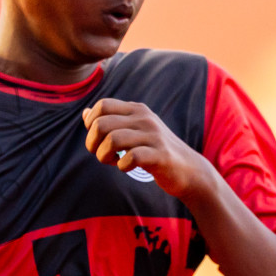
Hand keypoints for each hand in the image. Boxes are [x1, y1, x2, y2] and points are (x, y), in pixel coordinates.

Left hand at [83, 98, 212, 199]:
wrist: (189, 170)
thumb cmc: (155, 151)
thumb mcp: (134, 131)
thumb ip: (111, 121)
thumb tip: (86, 113)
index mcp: (137, 110)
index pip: (102, 105)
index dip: (92, 124)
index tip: (99, 140)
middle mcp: (145, 118)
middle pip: (102, 124)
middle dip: (93, 143)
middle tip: (103, 155)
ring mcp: (154, 136)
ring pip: (112, 140)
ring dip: (104, 156)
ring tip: (113, 162)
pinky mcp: (160, 155)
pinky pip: (131, 157)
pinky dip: (122, 166)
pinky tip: (127, 167)